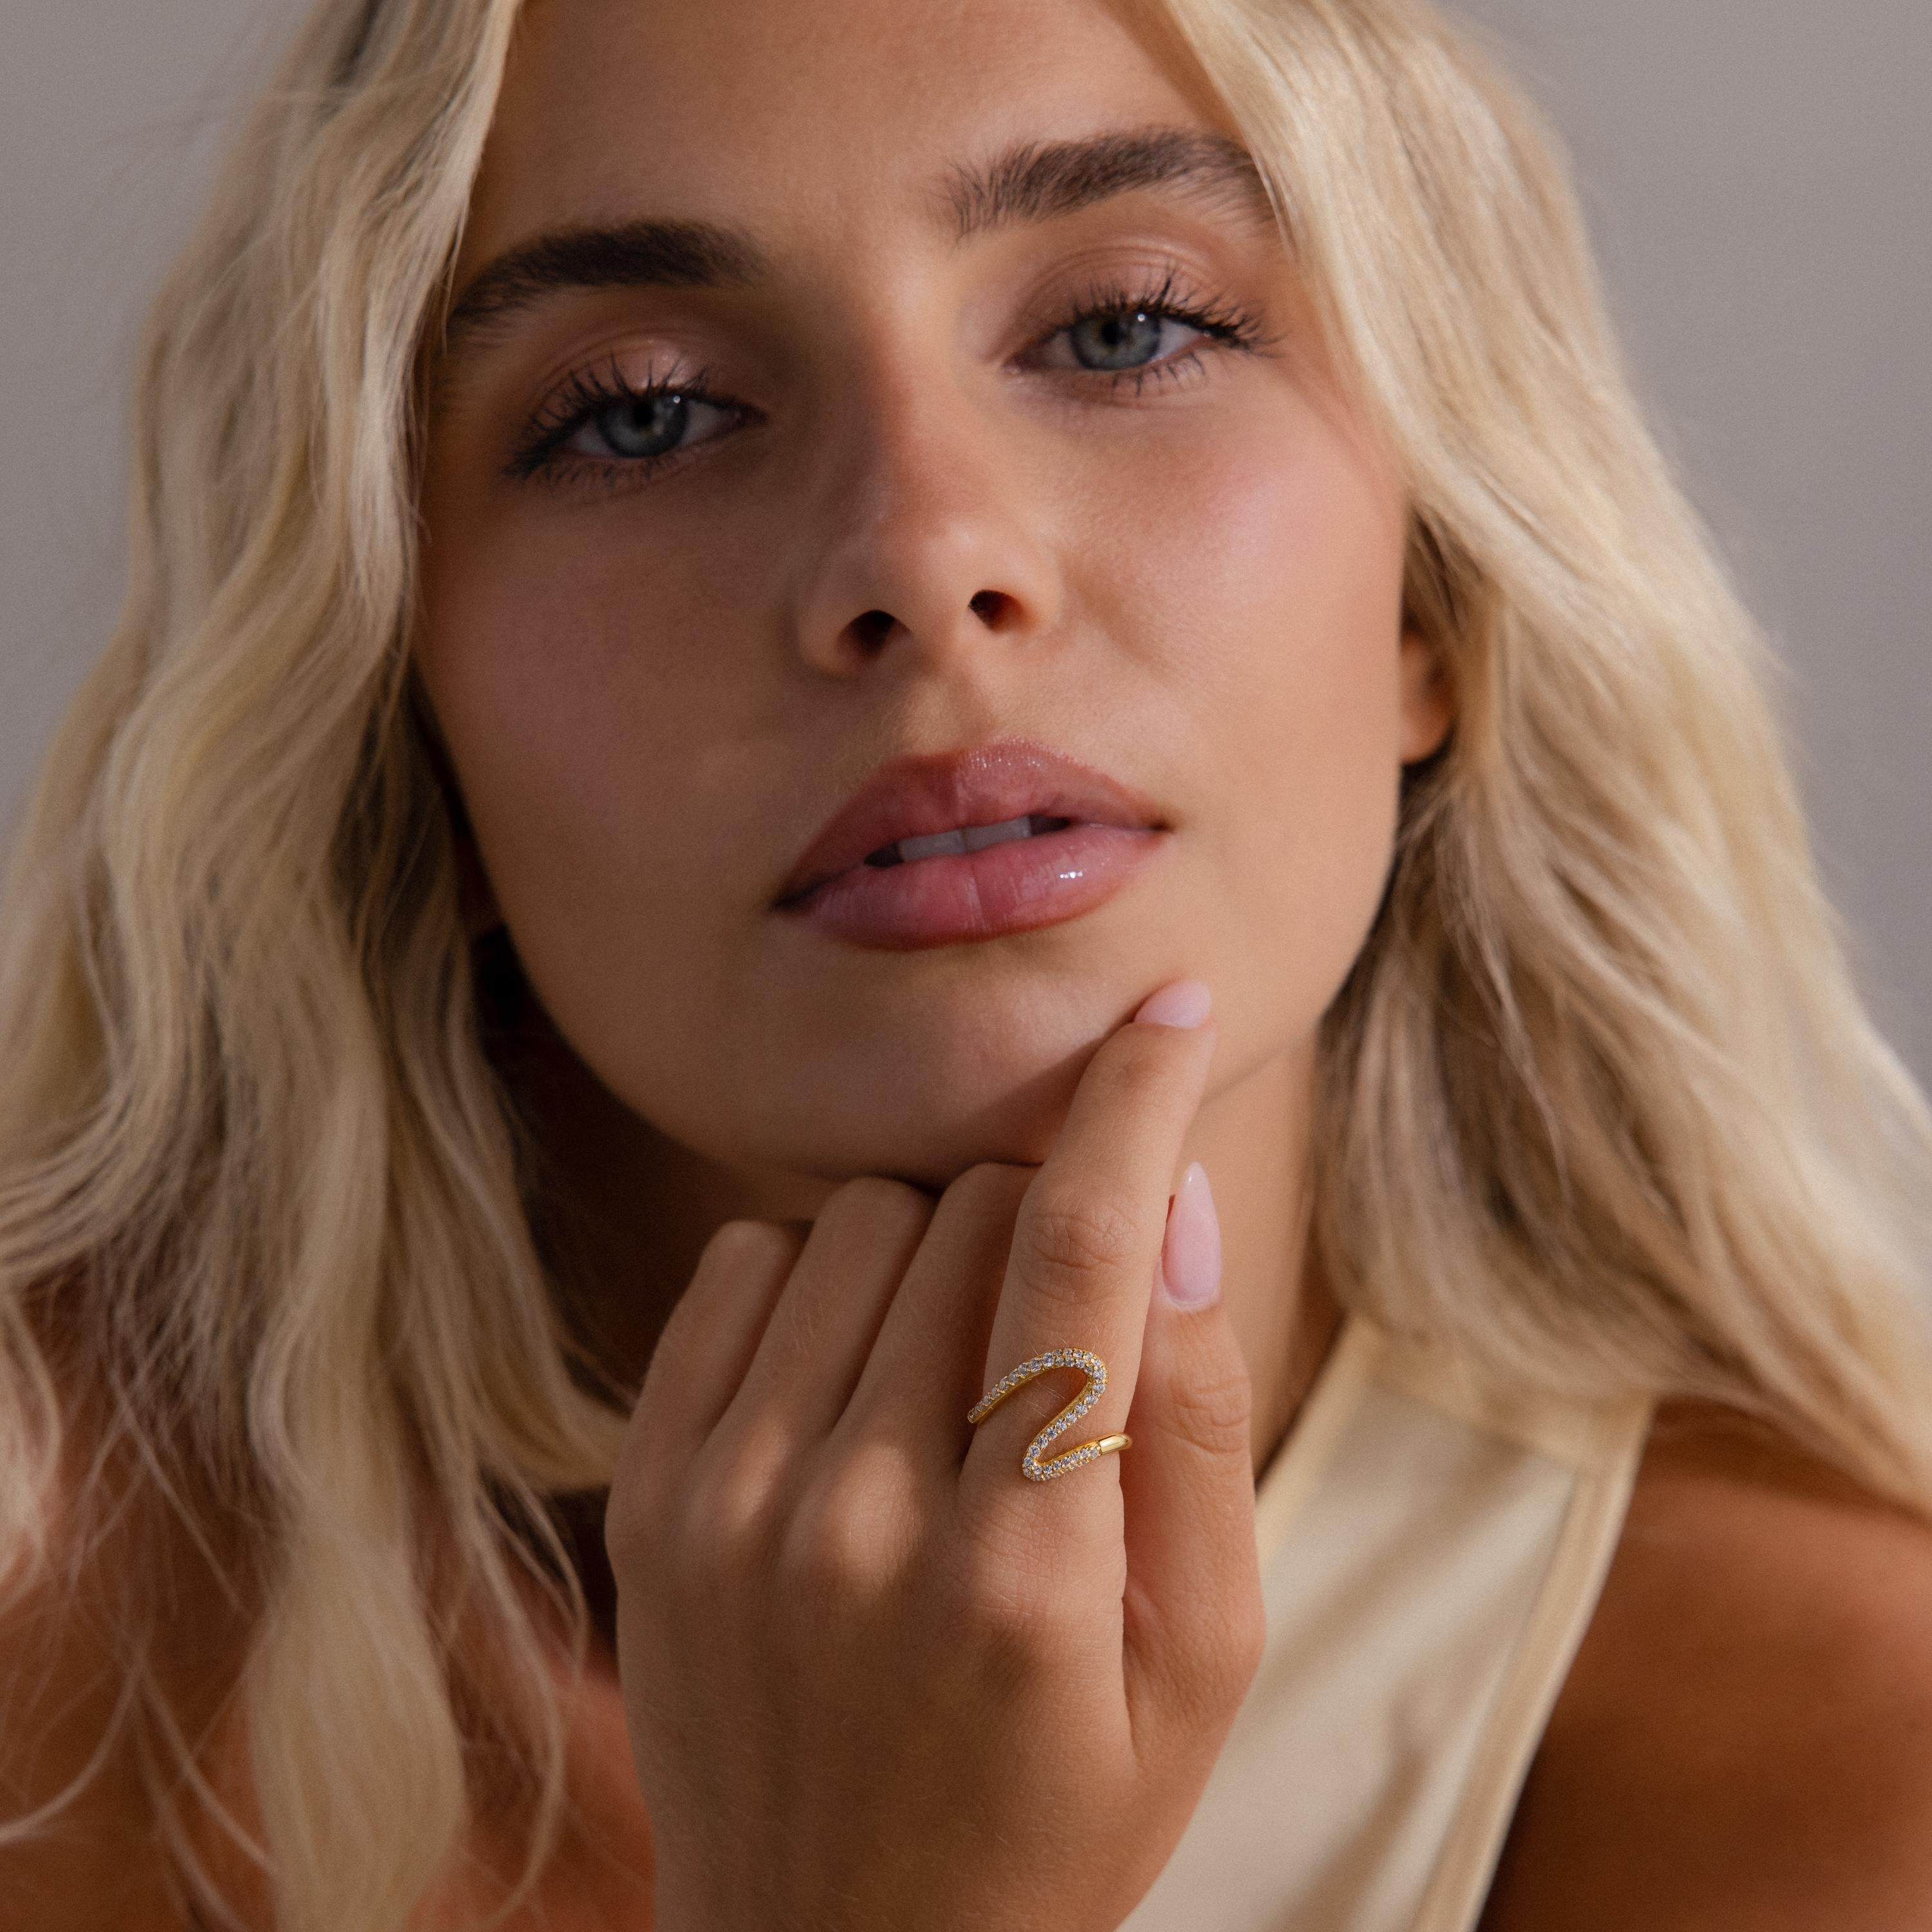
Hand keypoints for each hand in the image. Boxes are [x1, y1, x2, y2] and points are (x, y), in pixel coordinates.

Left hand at [606, 981, 1265, 1931]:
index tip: (1170, 1010)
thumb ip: (1198, 1423)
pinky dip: (820, 1286)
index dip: (1133, 1106)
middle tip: (1055, 1343)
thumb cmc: (1060, 1810)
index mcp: (1019, 1574)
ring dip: (936, 1257)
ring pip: (859, 1220)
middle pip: (970, 1211)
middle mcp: (849, 1522)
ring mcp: (724, 1507)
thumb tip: (1171, 1204)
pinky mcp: (646, 1497)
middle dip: (1045, 1228)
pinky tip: (851, 1390)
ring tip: (952, 1389)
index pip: (1079, 1255)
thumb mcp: (1201, 1657)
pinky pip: (743, 1263)